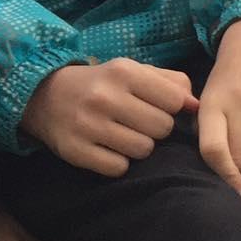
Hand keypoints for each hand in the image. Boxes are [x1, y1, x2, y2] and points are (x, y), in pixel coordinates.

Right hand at [19, 59, 198, 177]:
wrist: (43, 95)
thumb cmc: (101, 84)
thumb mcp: (132, 72)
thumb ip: (170, 83)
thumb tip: (197, 106)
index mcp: (123, 72)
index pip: (174, 101)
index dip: (171, 109)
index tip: (157, 108)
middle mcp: (105, 96)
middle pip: (162, 128)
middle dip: (155, 129)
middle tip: (137, 123)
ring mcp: (88, 125)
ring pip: (143, 150)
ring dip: (138, 147)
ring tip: (123, 136)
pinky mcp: (75, 151)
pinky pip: (118, 168)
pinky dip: (117, 163)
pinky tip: (107, 149)